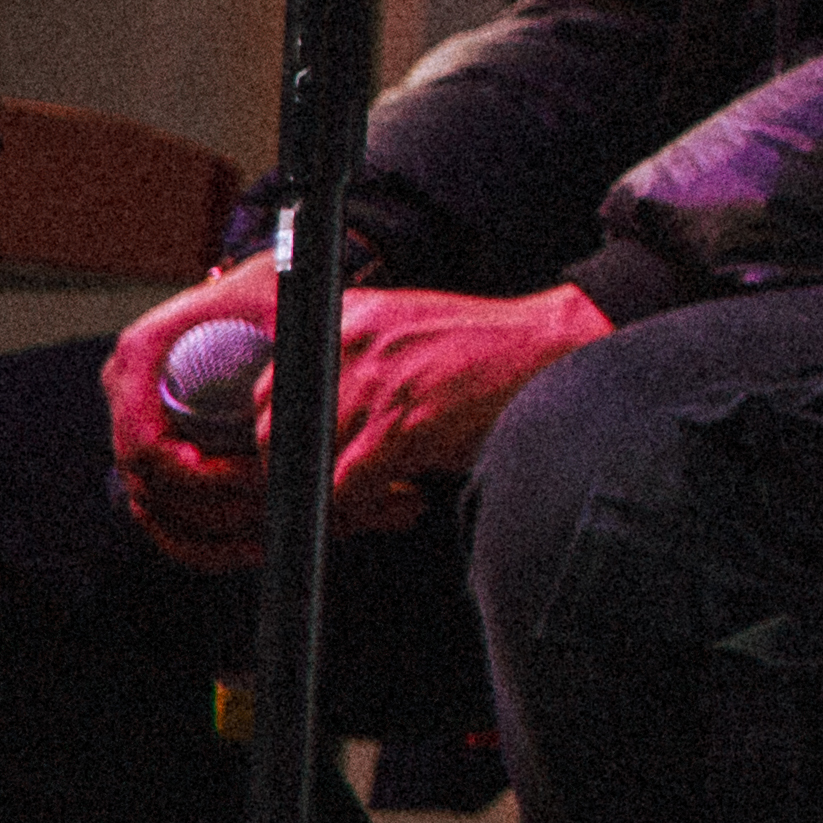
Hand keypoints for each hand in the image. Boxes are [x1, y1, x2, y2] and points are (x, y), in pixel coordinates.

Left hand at [99, 271, 616, 559]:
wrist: (554, 347)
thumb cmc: (486, 351)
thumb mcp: (406, 330)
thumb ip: (354, 355)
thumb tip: (306, 413)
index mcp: (348, 316)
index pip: (268, 385)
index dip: (279, 434)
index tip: (300, 459)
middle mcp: (351, 342)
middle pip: (271, 429)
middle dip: (293, 472)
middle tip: (332, 492)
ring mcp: (374, 382)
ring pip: (304, 464)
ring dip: (331, 496)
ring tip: (373, 501)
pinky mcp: (401, 422)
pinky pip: (347, 486)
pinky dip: (367, 506)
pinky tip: (404, 500)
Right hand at [101, 261, 283, 568]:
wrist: (278, 287)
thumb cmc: (282, 292)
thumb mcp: (288, 306)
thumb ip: (291, 348)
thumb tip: (306, 410)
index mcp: (142, 356)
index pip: (147, 446)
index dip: (202, 476)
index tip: (260, 479)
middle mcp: (129, 397)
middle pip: (154, 489)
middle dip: (224, 512)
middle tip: (290, 516)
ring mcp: (140, 431)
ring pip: (164, 514)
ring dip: (225, 537)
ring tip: (293, 533)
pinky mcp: (164, 459)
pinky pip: (172, 521)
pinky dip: (213, 544)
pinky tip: (264, 546)